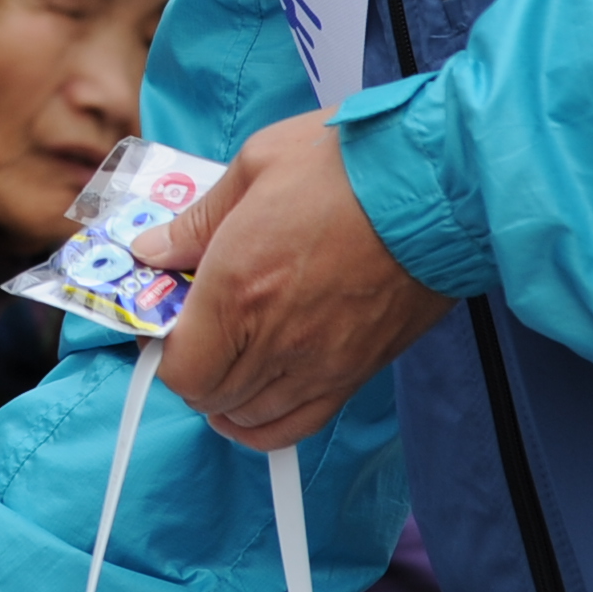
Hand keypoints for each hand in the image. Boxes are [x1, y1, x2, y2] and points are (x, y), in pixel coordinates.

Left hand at [128, 110, 445, 449]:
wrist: (438, 184)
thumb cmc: (350, 165)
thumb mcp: (256, 166)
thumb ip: (198, 219)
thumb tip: (154, 249)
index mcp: (237, 288)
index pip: (178, 367)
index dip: (163, 350)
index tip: (167, 319)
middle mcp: (274, 340)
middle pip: (208, 395)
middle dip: (191, 368)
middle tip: (195, 330)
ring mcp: (319, 364)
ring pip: (249, 417)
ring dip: (225, 394)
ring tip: (226, 358)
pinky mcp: (357, 372)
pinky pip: (299, 426)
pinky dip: (266, 425)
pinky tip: (255, 400)